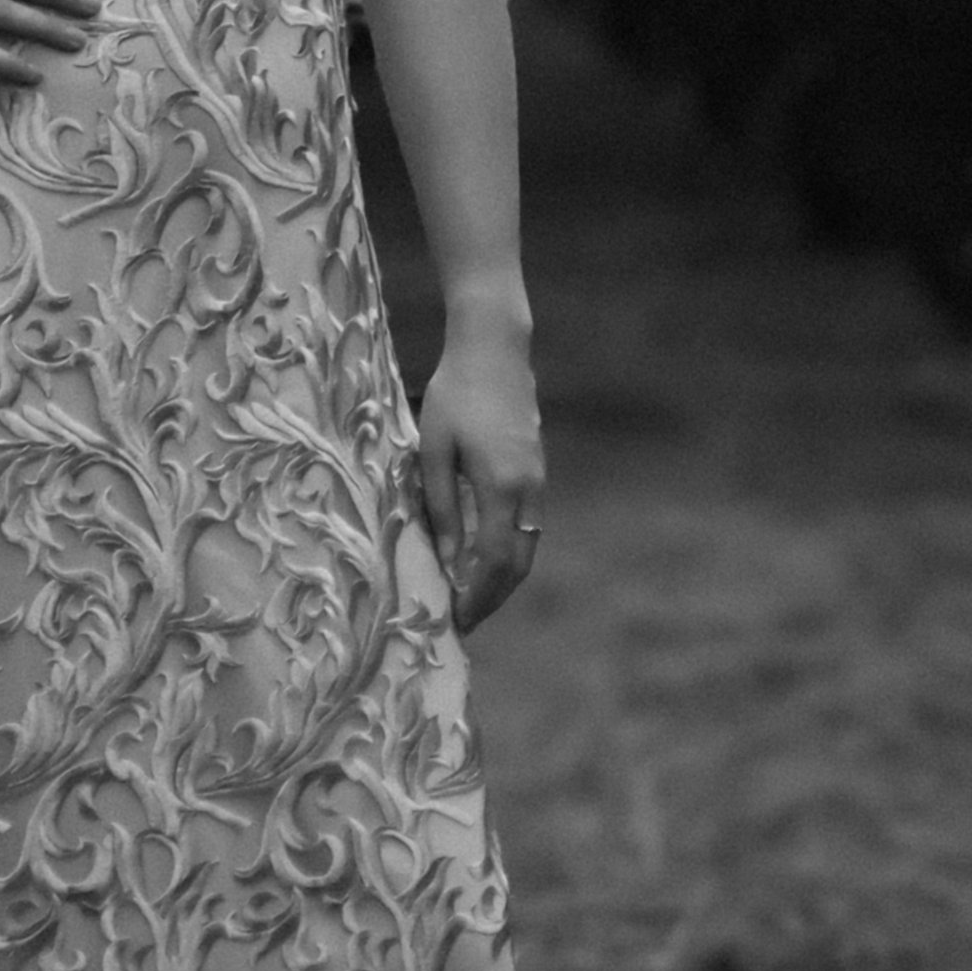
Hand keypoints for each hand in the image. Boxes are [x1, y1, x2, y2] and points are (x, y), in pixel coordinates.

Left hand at [417, 323, 544, 634]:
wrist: (494, 349)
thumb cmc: (454, 394)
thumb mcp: (434, 451)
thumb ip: (442, 508)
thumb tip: (448, 561)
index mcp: (501, 486)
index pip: (495, 561)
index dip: (478, 596)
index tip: (456, 621)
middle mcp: (528, 489)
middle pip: (518, 563)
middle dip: (492, 597)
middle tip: (463, 621)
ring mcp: (537, 479)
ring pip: (527, 546)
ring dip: (502, 577)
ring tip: (469, 596)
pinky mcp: (536, 469)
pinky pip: (527, 525)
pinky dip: (508, 551)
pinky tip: (482, 557)